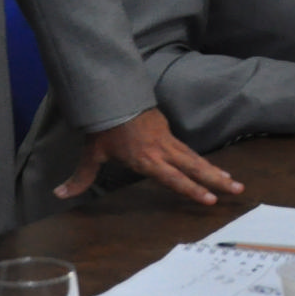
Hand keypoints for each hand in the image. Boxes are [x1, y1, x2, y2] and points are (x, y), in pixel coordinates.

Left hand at [56, 108, 242, 204]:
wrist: (112, 96)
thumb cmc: (103, 127)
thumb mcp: (92, 152)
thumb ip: (79, 177)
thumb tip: (58, 194)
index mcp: (146, 159)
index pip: (172, 177)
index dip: (190, 189)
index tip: (208, 199)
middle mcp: (161, 150)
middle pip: (193, 167)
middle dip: (215, 180)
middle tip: (236, 190)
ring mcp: (167, 140)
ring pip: (196, 158)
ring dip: (215, 171)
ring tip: (233, 182)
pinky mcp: (168, 132)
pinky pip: (189, 151)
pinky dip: (204, 161)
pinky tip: (215, 170)